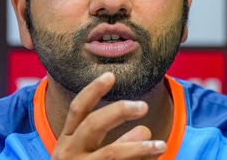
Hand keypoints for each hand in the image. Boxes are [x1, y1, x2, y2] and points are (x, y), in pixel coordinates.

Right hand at [51, 72, 166, 159]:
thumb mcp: (85, 156)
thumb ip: (110, 140)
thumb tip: (144, 128)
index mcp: (65, 142)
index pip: (78, 110)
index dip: (93, 90)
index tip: (110, 75)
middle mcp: (68, 155)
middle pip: (94, 125)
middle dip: (119, 111)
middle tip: (143, 106)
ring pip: (112, 153)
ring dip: (139, 147)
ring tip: (161, 144)